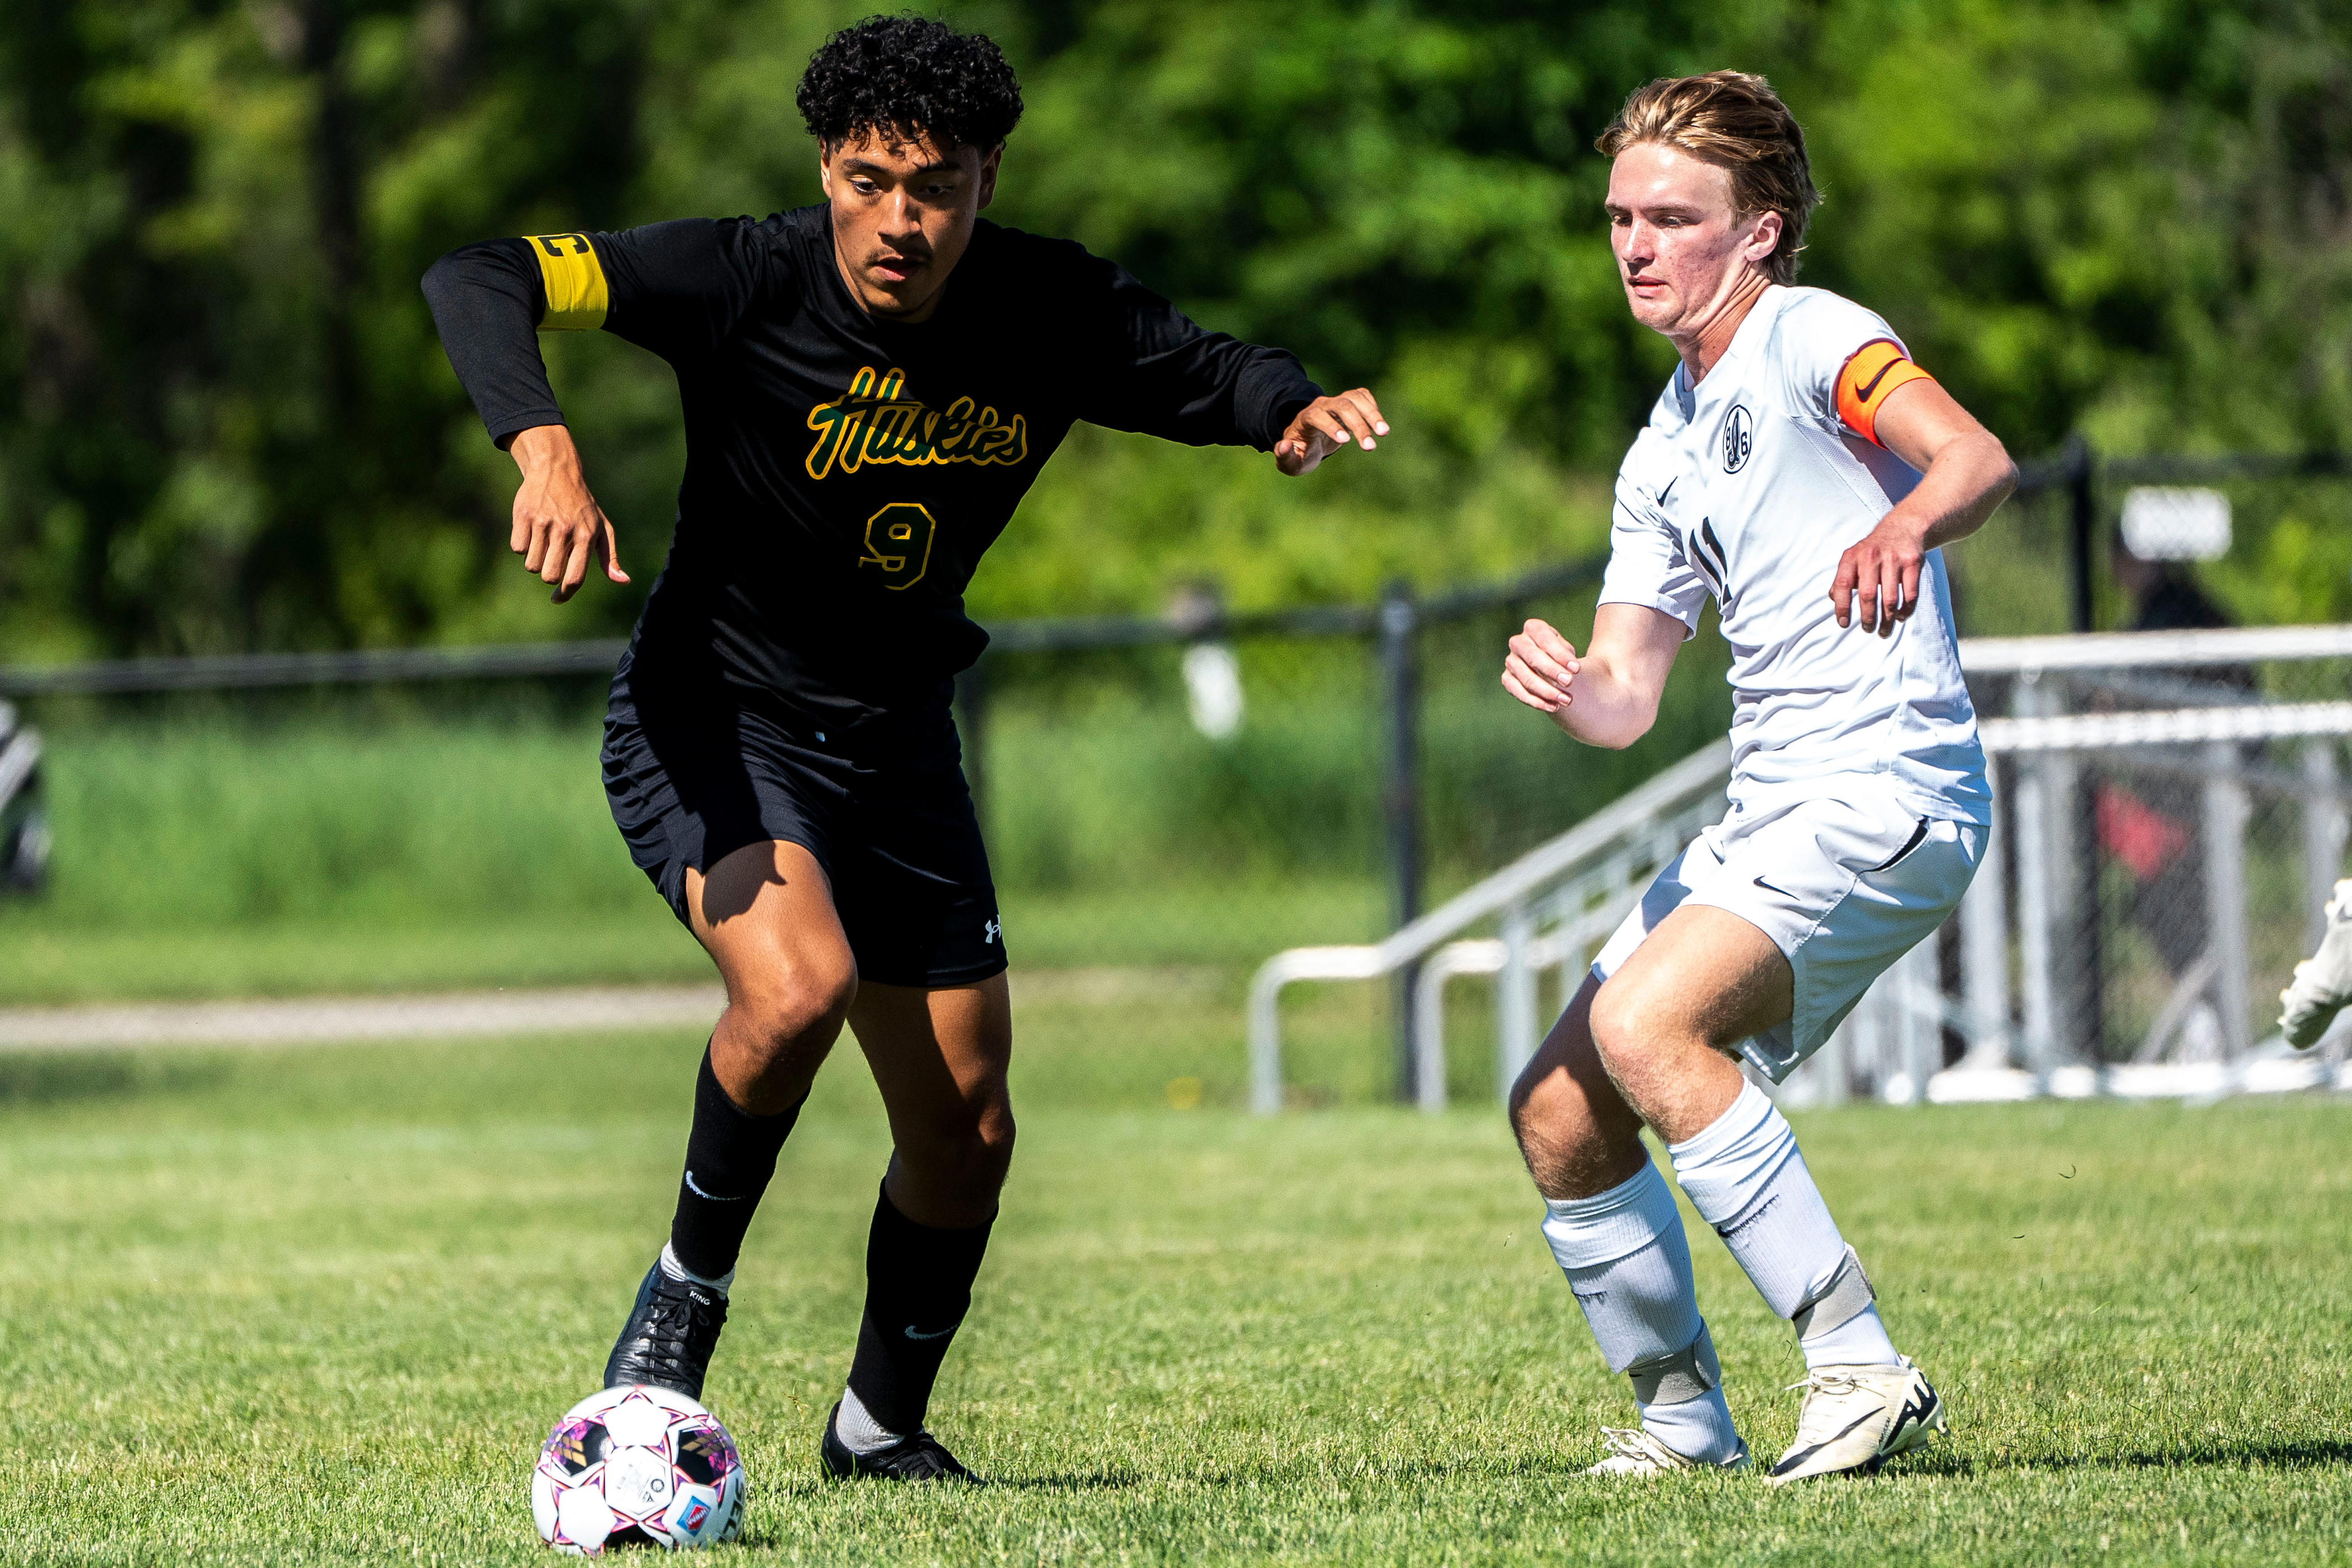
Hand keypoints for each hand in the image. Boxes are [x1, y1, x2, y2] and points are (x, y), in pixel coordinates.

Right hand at [509, 425, 628, 603]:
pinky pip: (518, 548)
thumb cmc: (582, 506)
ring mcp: (543, 522)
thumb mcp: (602, 527)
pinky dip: (523, 545)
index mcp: (586, 536)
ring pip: (531, 564)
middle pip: (549, 575)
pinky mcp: (523, 515)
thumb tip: (623, 581)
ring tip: (544, 541)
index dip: (565, 594)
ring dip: (536, 559)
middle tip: (552, 560)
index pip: (575, 577)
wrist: (556, 470)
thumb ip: (609, 557)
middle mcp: (565, 530)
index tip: (557, 599)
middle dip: (549, 575)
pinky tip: (532, 531)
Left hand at [1275, 388, 1388, 474]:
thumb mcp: (1289, 461)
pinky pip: (1363, 396)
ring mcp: (1336, 402)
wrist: (1308, 441)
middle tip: (1370, 447)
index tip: (1345, 442)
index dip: (1330, 425)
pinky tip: (1379, 426)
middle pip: (1341, 406)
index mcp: (1305, 419)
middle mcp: (1321, 405)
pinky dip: (1373, 407)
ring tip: (1384, 433)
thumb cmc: (1299, 454)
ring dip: (1371, 414)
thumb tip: (1284, 446)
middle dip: (1357, 424)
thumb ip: (1284, 456)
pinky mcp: (1349, 402)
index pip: (1317, 415)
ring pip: (1355, 398)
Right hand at [1502, 618, 1580, 717]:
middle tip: (1569, 682)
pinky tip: (1553, 707)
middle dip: (1552, 671)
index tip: (1577, 669)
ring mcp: (1510, 661)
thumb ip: (1568, 657)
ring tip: (1567, 700)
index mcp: (1534, 628)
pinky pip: (1518, 691)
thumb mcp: (1568, 652)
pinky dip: (1536, 701)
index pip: (1545, 639)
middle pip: (1533, 657)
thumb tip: (1570, 669)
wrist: (1551, 670)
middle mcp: (1518, 642)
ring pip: (1526, 677)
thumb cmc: (1562, 657)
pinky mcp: (1507, 679)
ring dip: (1547, 691)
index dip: (1560, 654)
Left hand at [1829, 513, 1926, 635]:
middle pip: (1868, 595)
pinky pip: (1910, 594)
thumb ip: (1843, 577)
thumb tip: (1832, 598)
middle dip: (1867, 618)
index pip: (1842, 585)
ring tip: (1883, 631)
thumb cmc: (1872, 549)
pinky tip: (1900, 617)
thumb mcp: (1853, 557)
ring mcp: (1893, 559)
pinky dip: (1905, 610)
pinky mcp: (1913, 563)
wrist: (1903, 527)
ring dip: (1887, 620)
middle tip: (1867, 630)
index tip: (1843, 624)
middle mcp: (1871, 556)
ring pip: (1890, 599)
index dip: (1842, 607)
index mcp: (1852, 557)